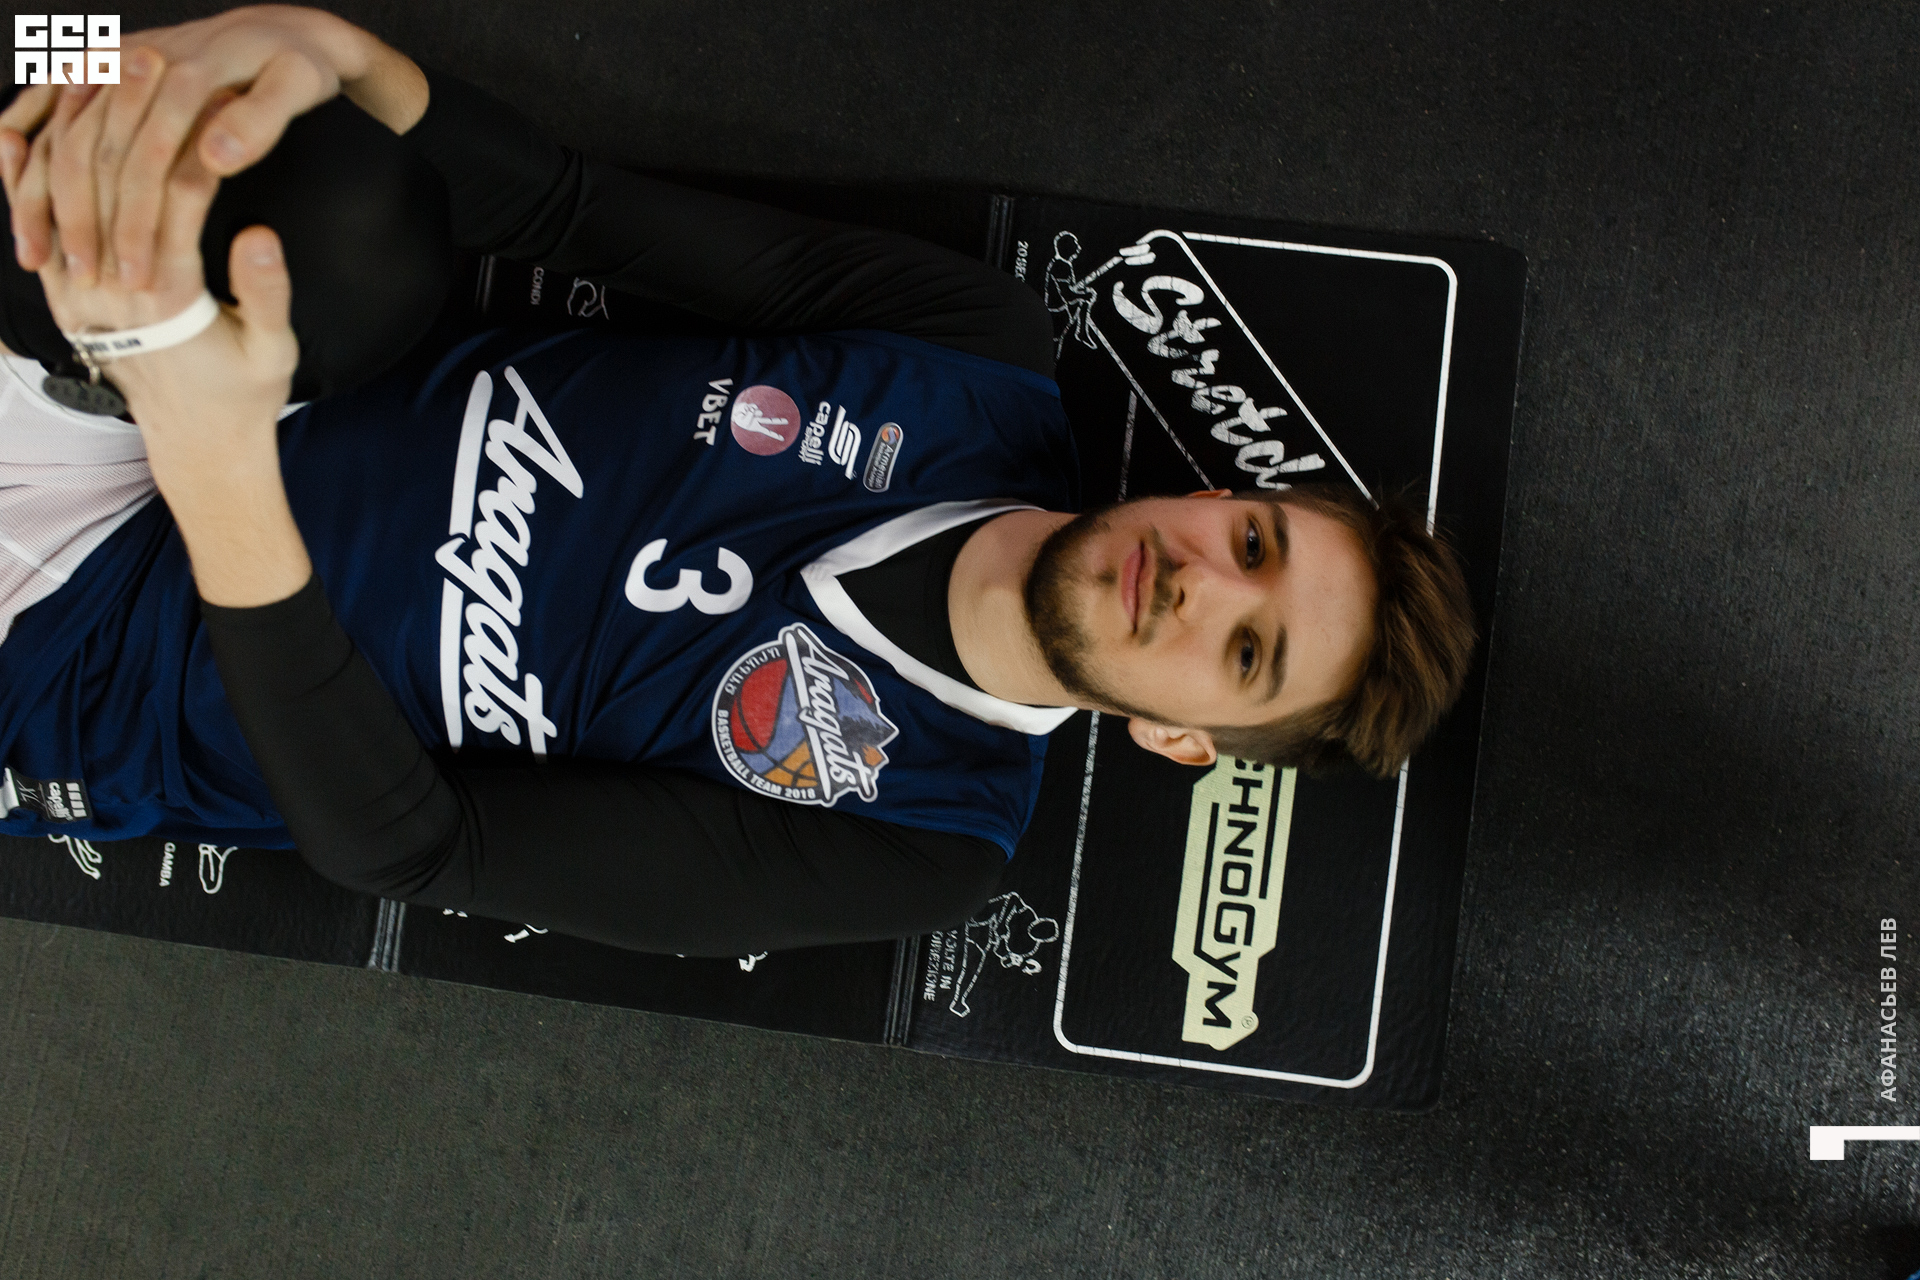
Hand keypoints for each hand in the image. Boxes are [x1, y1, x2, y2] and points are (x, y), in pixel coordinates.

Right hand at [0, 4, 383, 288]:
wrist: (282, 22)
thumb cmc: (300, 66)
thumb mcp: (298, 85)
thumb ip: (260, 121)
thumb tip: (215, 155)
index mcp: (194, 73)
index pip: (155, 160)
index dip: (140, 224)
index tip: (139, 282)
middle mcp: (144, 59)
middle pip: (95, 149)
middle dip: (83, 220)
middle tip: (84, 284)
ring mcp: (117, 54)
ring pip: (59, 127)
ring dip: (39, 190)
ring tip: (36, 255)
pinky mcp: (104, 56)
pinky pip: (48, 96)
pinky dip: (26, 131)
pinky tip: (13, 175)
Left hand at [33, 125, 310, 609]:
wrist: (194, 440)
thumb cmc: (245, 392)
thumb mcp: (274, 351)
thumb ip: (265, 294)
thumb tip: (257, 235)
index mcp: (170, 302)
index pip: (173, 199)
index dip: (192, 136)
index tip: (214, 88)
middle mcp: (111, 294)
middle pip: (111, 182)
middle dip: (132, 116)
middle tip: (153, 59)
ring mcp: (77, 295)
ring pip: (65, 196)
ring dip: (82, 129)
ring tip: (100, 80)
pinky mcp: (62, 296)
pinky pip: (38, 224)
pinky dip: (30, 175)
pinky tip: (33, 129)